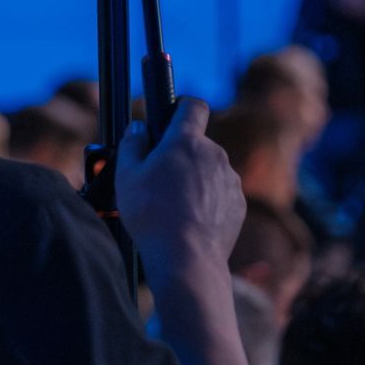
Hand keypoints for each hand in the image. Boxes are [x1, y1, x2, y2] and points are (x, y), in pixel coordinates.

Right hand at [116, 97, 245, 288]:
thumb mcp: (126, 176)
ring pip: (210, 170)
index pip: (192, 106)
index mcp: (186, 141)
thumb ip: (132, 144)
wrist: (186, 258)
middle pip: (198, 144)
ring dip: (195, 180)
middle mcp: (214, 154)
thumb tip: (139, 128)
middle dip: (181, 155)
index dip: (181, 108)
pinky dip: (208, 202)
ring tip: (174, 207)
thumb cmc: (152, 215)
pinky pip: (221, 194)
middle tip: (159, 179)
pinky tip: (190, 221)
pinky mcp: (238, 204)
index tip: (171, 118)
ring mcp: (230, 179)